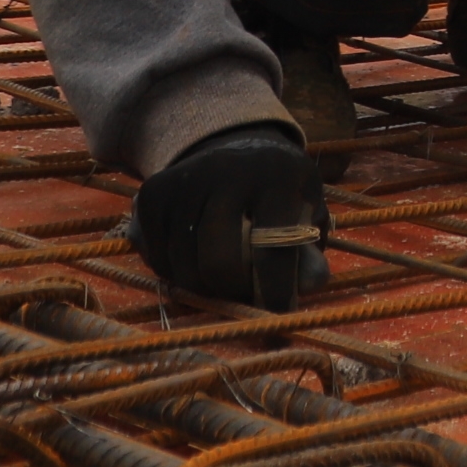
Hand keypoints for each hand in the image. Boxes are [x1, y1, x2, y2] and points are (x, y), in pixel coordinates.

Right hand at [132, 121, 329, 306]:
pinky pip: (156, 259)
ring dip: (203, 287)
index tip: (278, 316)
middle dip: (233, 290)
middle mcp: (228, 170)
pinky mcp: (152, 193)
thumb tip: (313, 284)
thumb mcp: (306, 213)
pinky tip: (194, 256)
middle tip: (244, 291)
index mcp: (279, 176)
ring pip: (183, 268)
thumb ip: (309, 250)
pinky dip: (174, 273)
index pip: (274, 248)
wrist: (234, 150)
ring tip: (223, 274)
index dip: (276, 291)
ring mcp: (185, 180)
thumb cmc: (279, 194)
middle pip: (219, 263)